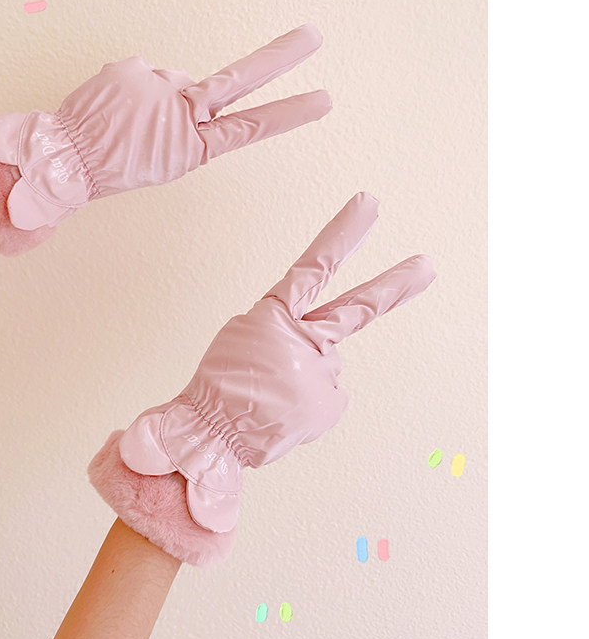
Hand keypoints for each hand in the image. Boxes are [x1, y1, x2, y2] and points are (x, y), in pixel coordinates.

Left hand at [0, 24, 330, 249]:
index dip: (288, 114)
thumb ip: (185, 116)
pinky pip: (144, 74)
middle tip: (313, 36)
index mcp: (192, 147)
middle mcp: (181, 112)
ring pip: (174, 82)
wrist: (65, 157)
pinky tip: (116, 109)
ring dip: (158, 98)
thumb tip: (182, 82)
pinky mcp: (134, 67)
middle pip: (238, 80)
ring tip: (130, 125)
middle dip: (279, 57)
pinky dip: (133, 89)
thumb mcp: (162, 157)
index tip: (323, 99)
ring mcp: (158, 85)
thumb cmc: (115, 167)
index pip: (250, 127)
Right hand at [117, 192, 435, 532]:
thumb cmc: (221, 382)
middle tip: (428, 265)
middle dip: (396, 285)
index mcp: (274, 314)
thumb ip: (286, 330)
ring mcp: (322, 374)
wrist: (209, 433)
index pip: (314, 265)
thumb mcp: (244, 336)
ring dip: (301, 378)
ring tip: (268, 394)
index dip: (343, 233)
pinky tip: (282, 410)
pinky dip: (307, 404)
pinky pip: (326, 397)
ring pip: (324, 366)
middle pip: (357, 309)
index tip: (369, 205)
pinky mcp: (331, 405)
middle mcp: (305, 340)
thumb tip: (327, 353)